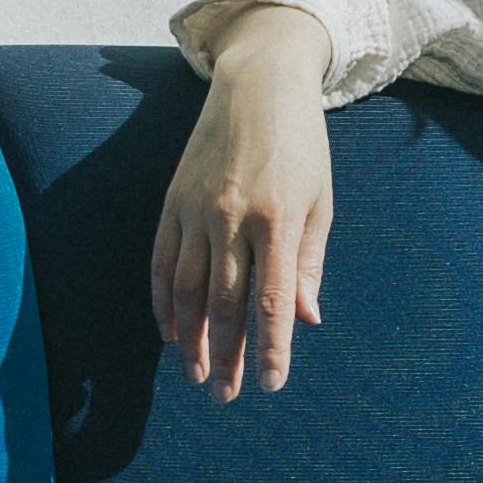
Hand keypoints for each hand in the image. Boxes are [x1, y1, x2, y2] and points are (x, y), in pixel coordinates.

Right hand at [150, 8, 335, 396]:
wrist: (258, 85)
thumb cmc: (301, 147)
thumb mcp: (319, 201)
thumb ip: (308, 263)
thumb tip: (305, 320)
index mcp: (279, 219)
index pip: (272, 299)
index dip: (271, 347)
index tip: (271, 384)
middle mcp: (232, 217)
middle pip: (225, 303)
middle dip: (226, 356)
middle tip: (226, 396)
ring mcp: (196, 209)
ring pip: (188, 289)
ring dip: (191, 339)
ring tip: (197, 375)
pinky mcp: (172, 201)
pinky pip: (163, 262)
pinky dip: (165, 302)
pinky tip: (172, 332)